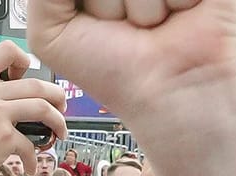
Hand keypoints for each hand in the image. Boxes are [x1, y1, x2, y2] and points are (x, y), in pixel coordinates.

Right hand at [0, 44, 65, 175]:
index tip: (29, 76)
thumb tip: (11, 93)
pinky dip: (33, 158)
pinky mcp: (2, 138)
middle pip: (36, 84)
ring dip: (58, 121)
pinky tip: (29, 165)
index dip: (24, 60)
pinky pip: (30, 144)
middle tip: (61, 108)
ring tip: (59, 131)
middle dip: (57, 96)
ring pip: (42, 108)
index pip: (7, 50)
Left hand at [30, 0, 235, 175]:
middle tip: (133, 34)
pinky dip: (175, 1)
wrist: (176, 105)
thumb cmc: (117, 78)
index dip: (91, 10)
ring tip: (157, 27)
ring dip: (142, 6)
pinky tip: (181, 15)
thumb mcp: (54, 31)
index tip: (101, 36)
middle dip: (112, 6)